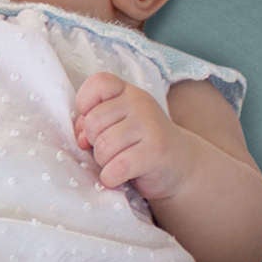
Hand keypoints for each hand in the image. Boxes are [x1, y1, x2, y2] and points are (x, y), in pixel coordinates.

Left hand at [72, 72, 195, 203]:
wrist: (180, 165)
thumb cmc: (139, 145)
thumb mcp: (117, 126)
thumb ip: (94, 124)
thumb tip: (81, 138)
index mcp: (128, 93)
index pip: (99, 83)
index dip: (85, 104)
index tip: (94, 124)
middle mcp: (140, 103)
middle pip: (93, 122)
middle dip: (94, 143)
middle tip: (110, 151)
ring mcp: (150, 126)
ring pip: (103, 147)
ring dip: (104, 163)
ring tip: (118, 163)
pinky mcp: (155, 152)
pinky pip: (117, 167)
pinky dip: (111, 178)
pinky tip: (119, 178)